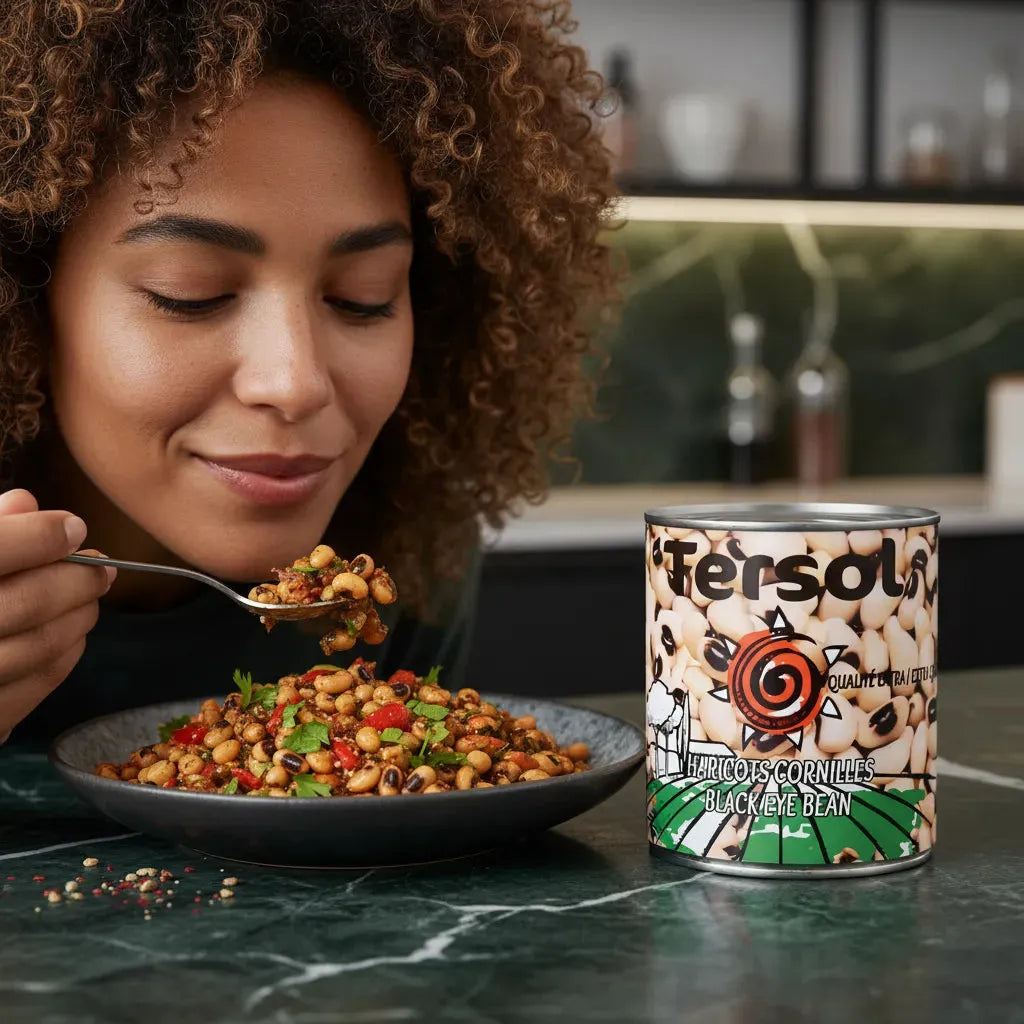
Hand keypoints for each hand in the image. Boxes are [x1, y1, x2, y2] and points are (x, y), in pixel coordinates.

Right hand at [0, 489, 115, 740]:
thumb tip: (26, 503)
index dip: (40, 536)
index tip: (75, 527)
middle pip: (24, 602)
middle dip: (75, 581)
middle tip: (102, 568)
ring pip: (35, 648)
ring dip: (76, 619)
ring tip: (91, 599)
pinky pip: (29, 691)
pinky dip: (61, 659)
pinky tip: (72, 637)